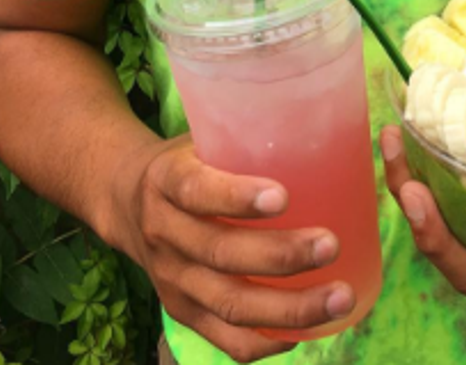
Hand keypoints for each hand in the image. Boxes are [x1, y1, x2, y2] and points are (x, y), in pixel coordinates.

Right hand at [111, 135, 354, 363]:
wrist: (126, 199)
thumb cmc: (190, 160)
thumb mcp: (203, 135)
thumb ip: (245, 135)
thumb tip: (325, 125)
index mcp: (166, 180)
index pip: (196, 190)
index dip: (237, 197)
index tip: (284, 196)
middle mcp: (163, 233)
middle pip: (220, 254)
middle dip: (280, 256)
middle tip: (331, 245)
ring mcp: (171, 280)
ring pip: (229, 304)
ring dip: (288, 308)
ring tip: (339, 297)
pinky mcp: (182, 312)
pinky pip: (225, 339)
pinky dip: (267, 340)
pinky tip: (307, 330)